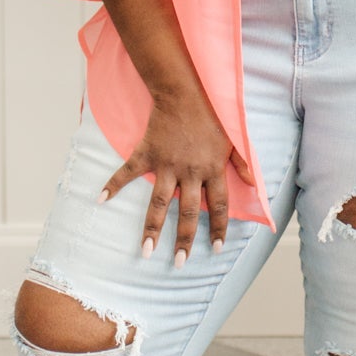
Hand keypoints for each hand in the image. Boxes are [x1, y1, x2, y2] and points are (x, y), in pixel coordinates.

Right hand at [97, 93, 255, 267]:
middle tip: (179, 263)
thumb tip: (256, 185)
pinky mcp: (147, 153)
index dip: (218, 229)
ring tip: (146, 252)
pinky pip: (128, 172)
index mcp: (212, 170)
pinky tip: (100, 200)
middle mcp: (190, 172)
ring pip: (158, 203)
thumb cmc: (211, 115)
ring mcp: (166, 165)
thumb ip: (243, 164)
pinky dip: (113, 185)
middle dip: (183, 240)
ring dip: (152, 229)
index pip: (218, 206)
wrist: (184, 91)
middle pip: (187, 213)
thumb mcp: (234, 139)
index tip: (215, 249)